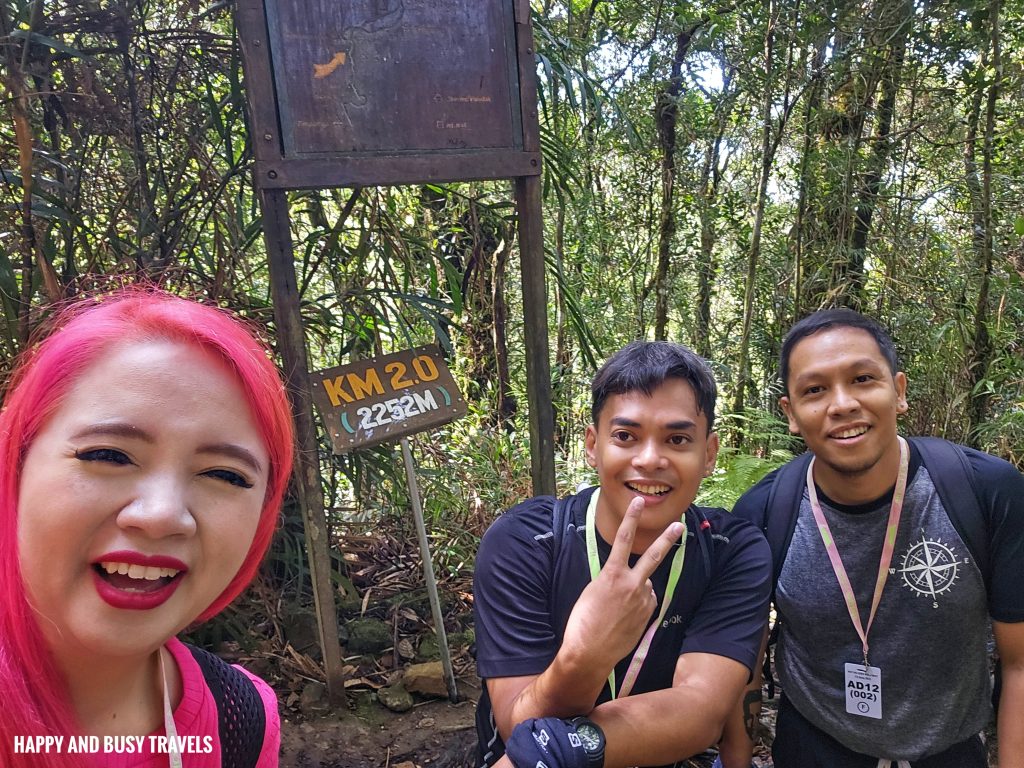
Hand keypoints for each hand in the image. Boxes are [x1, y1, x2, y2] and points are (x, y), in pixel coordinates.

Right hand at [560, 497, 684, 672]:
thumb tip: (627, 578)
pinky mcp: (648, 615)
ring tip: (617, 609)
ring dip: (636, 589)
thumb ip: (612, 579)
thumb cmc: (583, 621)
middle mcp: (632, 584)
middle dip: (668, 538)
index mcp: (612, 575)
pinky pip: (646, 601)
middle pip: (654, 556)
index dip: (631, 518)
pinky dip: (638, 603)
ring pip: (645, 584)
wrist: (590, 652)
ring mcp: (642, 600)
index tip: (638, 502)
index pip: (624, 539)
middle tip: (680, 524)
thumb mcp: (591, 591)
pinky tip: (624, 617)